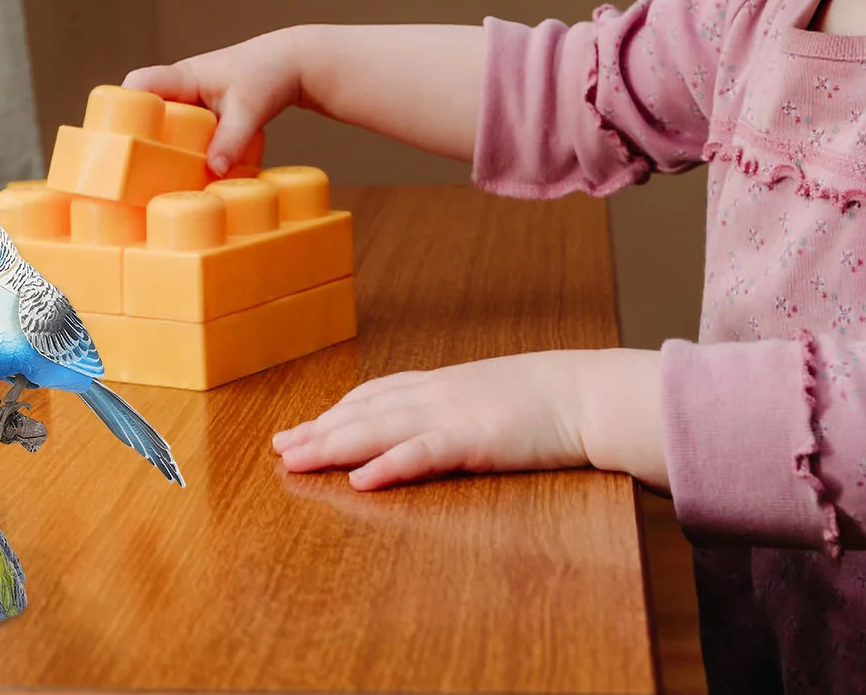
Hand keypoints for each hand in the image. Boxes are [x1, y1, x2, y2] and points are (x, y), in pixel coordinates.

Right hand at [125, 27, 307, 174]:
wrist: (292, 65)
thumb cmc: (269, 76)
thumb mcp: (249, 110)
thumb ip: (231, 140)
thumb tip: (213, 171)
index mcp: (184, 76)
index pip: (139, 83)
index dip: (122, 104)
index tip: (114, 134)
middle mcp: (182, 85)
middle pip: (144, 106)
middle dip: (133, 132)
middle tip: (127, 166)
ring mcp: (193, 98)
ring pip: (163, 119)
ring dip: (157, 142)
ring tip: (148, 176)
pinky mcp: (205, 110)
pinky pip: (181, 127)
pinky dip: (178, 145)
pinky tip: (181, 171)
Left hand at [271, 349, 667, 490]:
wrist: (587, 392)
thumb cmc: (547, 398)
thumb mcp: (490, 396)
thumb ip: (458, 405)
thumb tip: (434, 422)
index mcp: (441, 385)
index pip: (374, 396)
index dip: (335, 411)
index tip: (303, 425)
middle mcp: (435, 395)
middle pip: (363, 413)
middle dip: (318, 431)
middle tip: (279, 447)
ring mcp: (451, 415)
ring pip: (378, 430)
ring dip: (333, 445)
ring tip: (296, 460)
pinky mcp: (473, 439)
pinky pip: (423, 453)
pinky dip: (389, 465)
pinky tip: (361, 480)